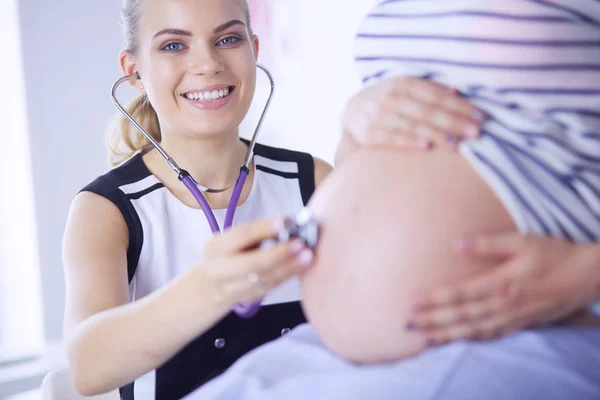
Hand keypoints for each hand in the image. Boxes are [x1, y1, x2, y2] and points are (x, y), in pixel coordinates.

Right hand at [200, 218, 313, 305]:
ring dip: (289, 267)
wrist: (211, 286)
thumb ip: (256, 233)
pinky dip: (287, 276)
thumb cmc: (228, 255)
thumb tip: (287, 223)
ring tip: (307, 256)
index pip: (240, 236)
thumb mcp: (231, 240)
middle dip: (278, 253)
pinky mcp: (248, 298)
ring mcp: (233, 287)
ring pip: (264, 278)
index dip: (262, 229)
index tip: (282, 223)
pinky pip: (270, 287)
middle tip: (299, 244)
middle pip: (251, 263)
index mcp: (215, 248)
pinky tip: (301, 267)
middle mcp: (221, 269)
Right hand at [341, 76, 485, 150]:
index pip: (436, 95)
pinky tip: (426, 147)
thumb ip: (431, 89)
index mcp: (403, 83)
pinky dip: (409, 143)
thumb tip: (458, 92)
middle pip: (427, 111)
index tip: (481, 116)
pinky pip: (392, 139)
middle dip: (454, 122)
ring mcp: (378, 116)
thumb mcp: (406, 88)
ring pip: (412, 126)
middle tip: (476, 132)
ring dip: (437, 135)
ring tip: (458, 144)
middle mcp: (391, 98)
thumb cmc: (388, 101)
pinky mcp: (368, 134)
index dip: (460, 106)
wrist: (351, 112)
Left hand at [406, 232, 599, 345]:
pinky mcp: (521, 325)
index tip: (410, 302)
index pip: (459, 293)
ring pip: (472, 330)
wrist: (588, 277)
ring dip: (446, 334)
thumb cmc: (555, 254)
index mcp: (501, 283)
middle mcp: (504, 304)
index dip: (433, 299)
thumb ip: (488, 243)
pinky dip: (470, 340)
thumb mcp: (523, 241)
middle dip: (431, 320)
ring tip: (422, 339)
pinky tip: (455, 342)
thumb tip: (457, 244)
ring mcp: (512, 318)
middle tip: (406, 323)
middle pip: (460, 315)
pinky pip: (490, 336)